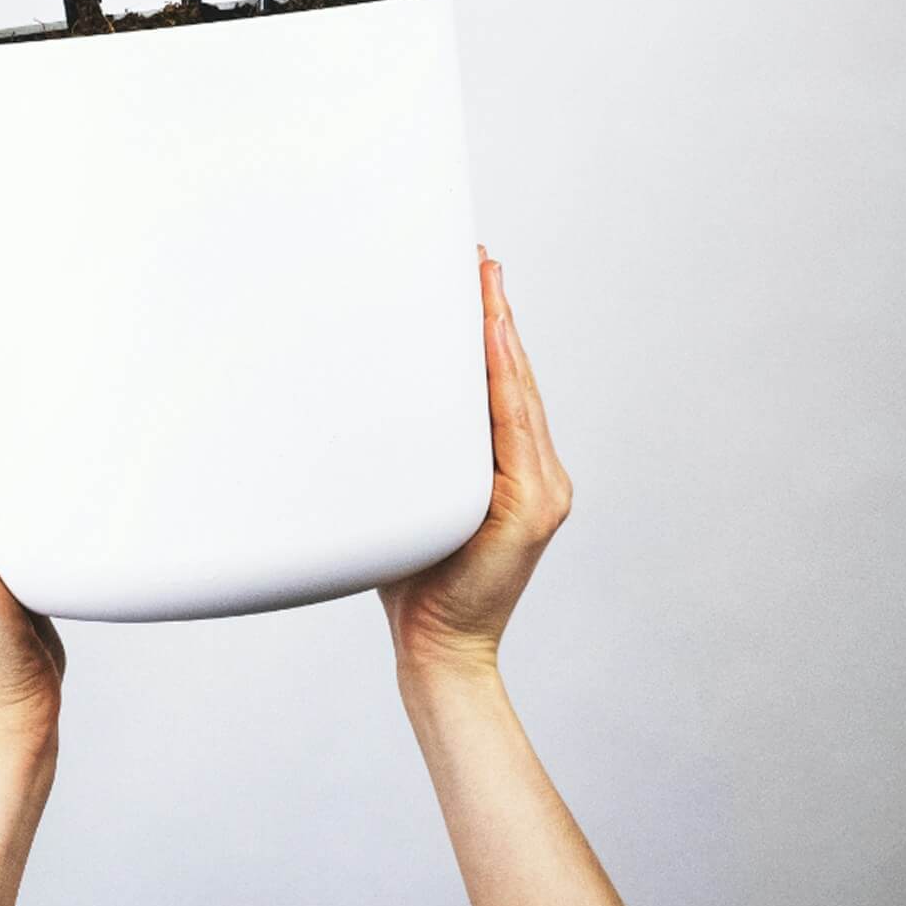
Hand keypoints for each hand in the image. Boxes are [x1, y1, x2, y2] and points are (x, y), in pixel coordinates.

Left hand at [378, 248, 572, 686]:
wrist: (435, 643)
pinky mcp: (533, 506)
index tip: (474, 277)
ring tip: (484, 284)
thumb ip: (414, 449)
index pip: (505, 386)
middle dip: (498, 316)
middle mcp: (540, 474)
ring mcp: (543, 490)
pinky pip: (516, 427)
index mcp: (513, 471)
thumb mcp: (414, 493)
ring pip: (519, 393)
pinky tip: (492, 340)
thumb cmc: (412, 571)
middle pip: (517, 378)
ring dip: (500, 334)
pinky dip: (504, 379)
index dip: (493, 330)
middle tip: (479, 261)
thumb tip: (362, 389)